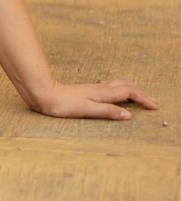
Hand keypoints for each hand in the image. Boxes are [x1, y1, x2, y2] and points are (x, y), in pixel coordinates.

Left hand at [31, 80, 158, 121]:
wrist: (44, 94)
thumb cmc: (63, 104)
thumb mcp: (87, 110)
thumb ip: (108, 112)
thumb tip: (128, 115)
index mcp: (103, 93)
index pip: (130, 93)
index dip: (144, 99)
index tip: (155, 107)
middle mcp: (101, 88)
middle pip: (127, 86)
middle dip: (142, 93)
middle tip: (152, 102)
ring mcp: (94, 88)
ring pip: (119, 84)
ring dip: (132, 89)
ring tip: (140, 96)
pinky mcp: (87, 90)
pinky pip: (110, 86)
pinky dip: (120, 89)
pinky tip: (115, 93)